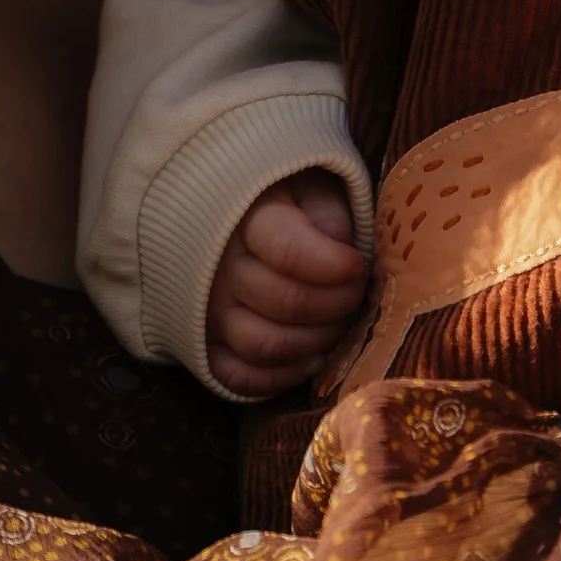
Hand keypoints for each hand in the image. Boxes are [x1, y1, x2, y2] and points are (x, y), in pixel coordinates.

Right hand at [204, 172, 368, 396]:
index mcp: (245, 220)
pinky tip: (312, 358)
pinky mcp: (204, 344)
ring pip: (264, 344)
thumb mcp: (308, 184)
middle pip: (286, 302)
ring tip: (337, 324)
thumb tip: (343, 256)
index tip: (357, 264)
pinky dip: (279, 377)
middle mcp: (218, 269)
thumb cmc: (279, 197)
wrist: (223, 213)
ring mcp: (206, 312)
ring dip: (315, 341)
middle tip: (356, 293)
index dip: (335, 266)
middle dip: (337, 303)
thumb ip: (328, 212)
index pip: (289, 252)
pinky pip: (237, 376)